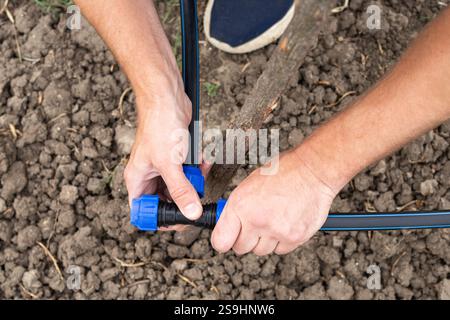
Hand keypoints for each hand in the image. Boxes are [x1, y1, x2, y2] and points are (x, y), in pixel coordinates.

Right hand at [124, 79, 202, 228]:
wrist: (167, 98)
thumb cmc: (159, 126)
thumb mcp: (169, 164)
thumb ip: (180, 190)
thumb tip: (191, 213)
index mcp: (138, 180)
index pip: (143, 211)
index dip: (160, 219)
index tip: (180, 220)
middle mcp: (149, 176)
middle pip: (166, 202)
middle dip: (183, 200)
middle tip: (197, 198)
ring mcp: (164, 167)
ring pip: (181, 187)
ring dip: (193, 182)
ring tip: (199, 172)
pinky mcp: (177, 158)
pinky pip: (189, 172)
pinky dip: (198, 169)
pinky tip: (203, 160)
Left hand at [211, 149, 336, 254]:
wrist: (312, 171)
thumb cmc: (283, 172)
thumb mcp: (249, 184)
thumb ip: (237, 208)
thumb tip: (227, 225)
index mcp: (241, 206)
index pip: (220, 241)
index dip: (223, 240)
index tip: (227, 238)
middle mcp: (256, 221)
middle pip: (240, 248)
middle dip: (245, 238)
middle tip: (253, 224)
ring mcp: (276, 231)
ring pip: (261, 251)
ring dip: (264, 240)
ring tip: (273, 219)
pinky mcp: (294, 238)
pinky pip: (280, 250)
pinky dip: (281, 241)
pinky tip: (285, 222)